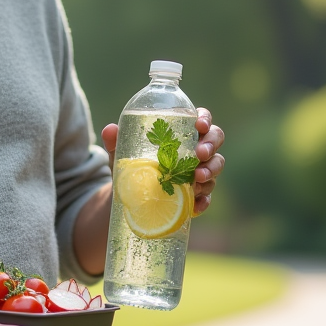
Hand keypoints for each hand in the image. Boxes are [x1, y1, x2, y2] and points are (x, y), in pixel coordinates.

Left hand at [101, 107, 224, 215]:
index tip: (199, 126)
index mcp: (181, 133)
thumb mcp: (121, 154)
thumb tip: (110, 130)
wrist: (129, 199)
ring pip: (215, 167)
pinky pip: (207, 197)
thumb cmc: (132, 166)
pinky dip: (204, 201)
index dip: (205, 119)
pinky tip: (196, 206)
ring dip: (210, 172)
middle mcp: (195, 151)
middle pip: (215, 141)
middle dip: (211, 146)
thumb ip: (116, 142)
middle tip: (200, 154)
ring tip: (198, 178)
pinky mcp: (196, 196)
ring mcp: (199, 173)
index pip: (201, 120)